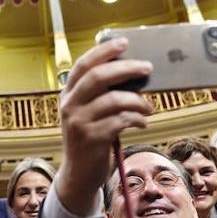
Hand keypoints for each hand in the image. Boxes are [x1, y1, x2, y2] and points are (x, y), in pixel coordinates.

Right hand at [54, 38, 152, 215]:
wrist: (78, 175)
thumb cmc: (89, 138)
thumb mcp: (87, 113)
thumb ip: (100, 94)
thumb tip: (131, 71)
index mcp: (68, 95)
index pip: (83, 65)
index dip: (103, 52)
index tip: (124, 42)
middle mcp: (70, 106)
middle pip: (98, 77)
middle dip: (126, 69)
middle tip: (147, 67)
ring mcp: (79, 123)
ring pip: (114, 100)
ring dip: (138, 101)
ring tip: (148, 107)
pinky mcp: (92, 140)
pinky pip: (121, 121)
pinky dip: (137, 119)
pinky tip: (142, 122)